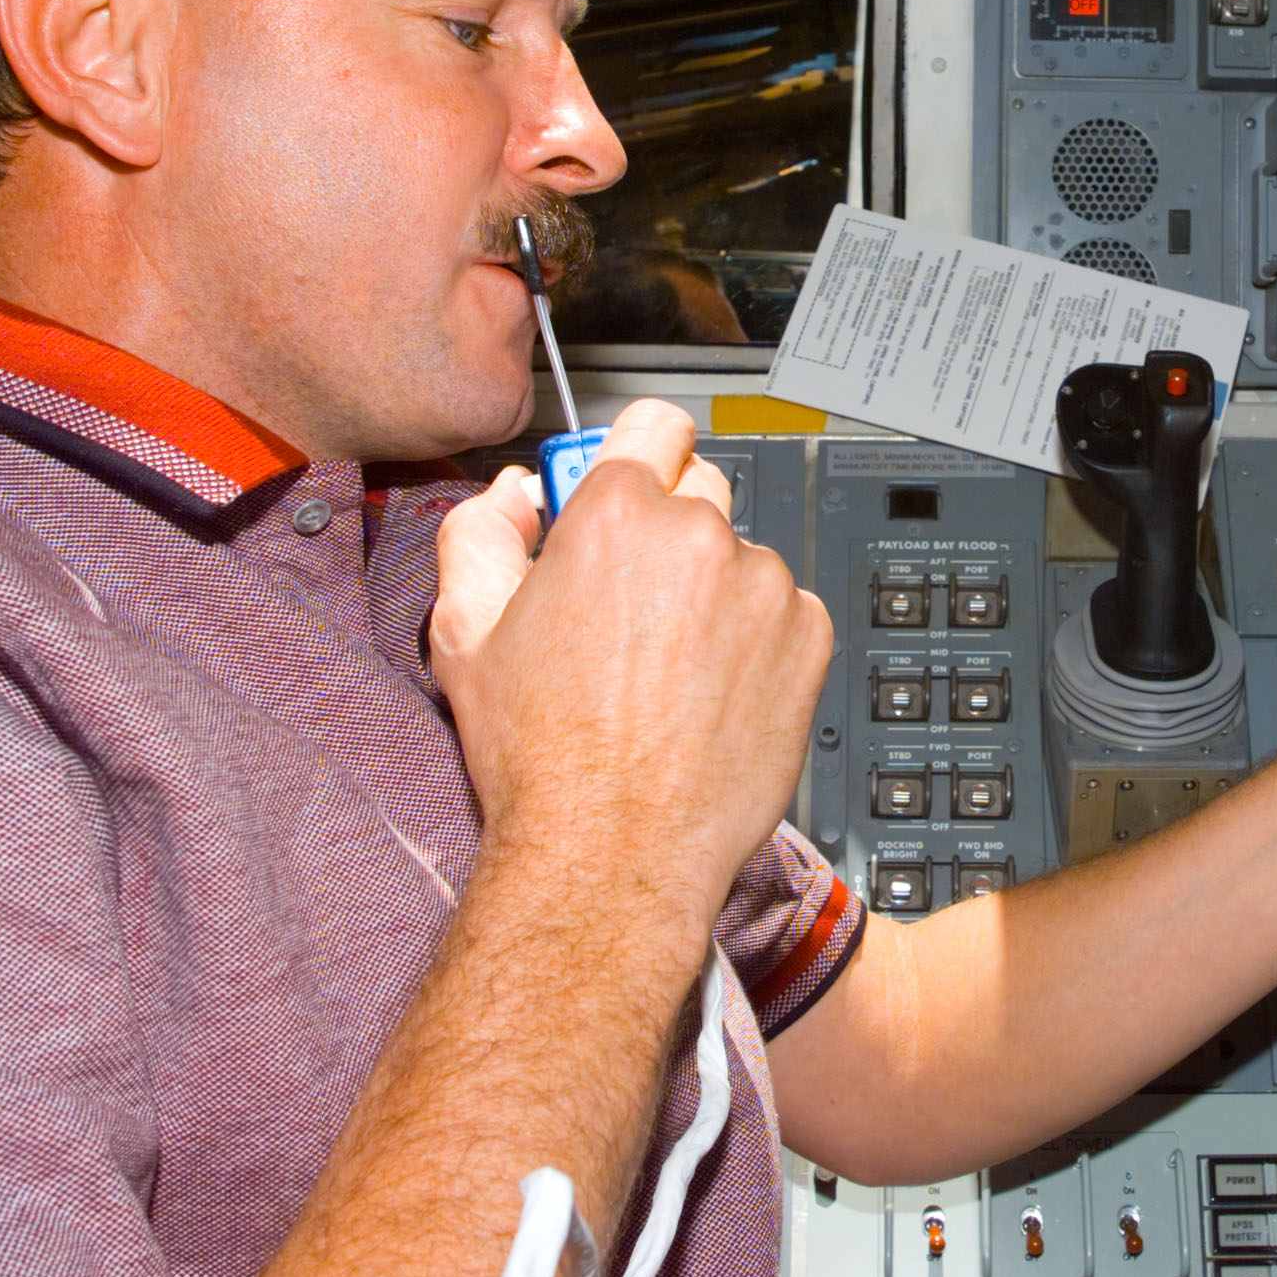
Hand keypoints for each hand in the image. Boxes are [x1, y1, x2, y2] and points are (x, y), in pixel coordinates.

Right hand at [429, 400, 832, 922]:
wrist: (614, 854)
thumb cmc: (542, 758)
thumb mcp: (467, 633)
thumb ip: (480, 535)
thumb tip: (511, 494)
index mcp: (617, 512)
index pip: (653, 423)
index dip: (636, 454)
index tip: (630, 488)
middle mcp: (700, 534)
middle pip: (700, 490)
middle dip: (669, 532)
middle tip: (632, 607)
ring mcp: (764, 586)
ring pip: (741, 559)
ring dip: (714, 594)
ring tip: (668, 674)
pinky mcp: (809, 638)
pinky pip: (784, 613)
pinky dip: (757, 643)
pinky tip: (710, 696)